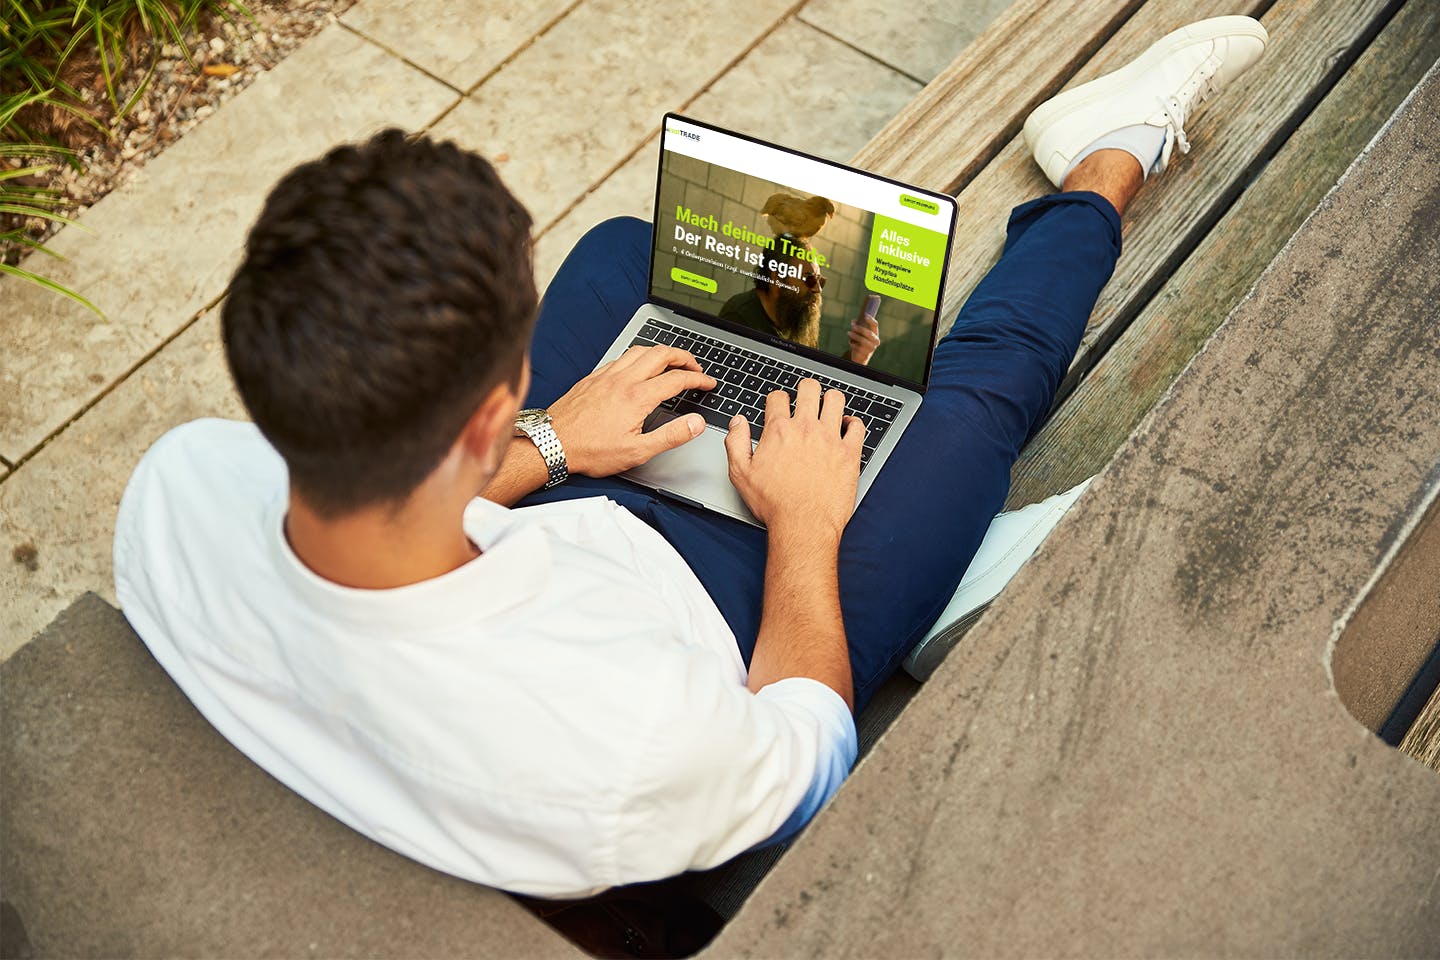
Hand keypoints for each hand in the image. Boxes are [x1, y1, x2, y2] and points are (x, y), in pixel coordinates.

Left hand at [548, 345, 715, 476]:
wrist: (551, 443)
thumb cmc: (589, 450)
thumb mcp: (636, 452)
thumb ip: (670, 436)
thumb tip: (695, 423)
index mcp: (637, 397)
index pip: (677, 379)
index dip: (698, 379)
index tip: (708, 384)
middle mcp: (623, 380)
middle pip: (662, 354)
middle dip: (684, 357)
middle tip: (695, 367)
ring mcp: (607, 375)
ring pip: (641, 350)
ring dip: (662, 352)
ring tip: (672, 362)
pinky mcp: (594, 377)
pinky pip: (622, 356)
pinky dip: (638, 356)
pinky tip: (639, 366)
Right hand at [724, 378, 864, 542]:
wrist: (803, 525)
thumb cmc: (774, 504)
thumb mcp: (741, 474)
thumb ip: (735, 443)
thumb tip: (737, 422)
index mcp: (779, 431)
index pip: (778, 397)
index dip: (777, 399)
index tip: (780, 406)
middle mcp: (806, 429)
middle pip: (809, 388)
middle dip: (806, 389)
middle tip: (807, 396)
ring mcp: (830, 439)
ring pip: (836, 400)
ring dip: (831, 399)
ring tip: (829, 406)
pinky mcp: (850, 453)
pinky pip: (858, 426)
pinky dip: (854, 423)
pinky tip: (848, 427)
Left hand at [847, 312, 880, 365]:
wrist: (861, 356)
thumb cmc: (861, 341)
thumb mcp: (859, 333)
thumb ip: (857, 326)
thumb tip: (853, 321)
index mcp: (875, 334)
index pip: (875, 325)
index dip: (871, 320)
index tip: (865, 315)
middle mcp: (875, 341)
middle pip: (869, 333)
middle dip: (860, 328)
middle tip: (852, 326)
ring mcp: (871, 348)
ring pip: (863, 340)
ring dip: (854, 335)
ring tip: (848, 332)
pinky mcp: (866, 354)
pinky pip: (857, 347)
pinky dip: (852, 343)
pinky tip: (850, 342)